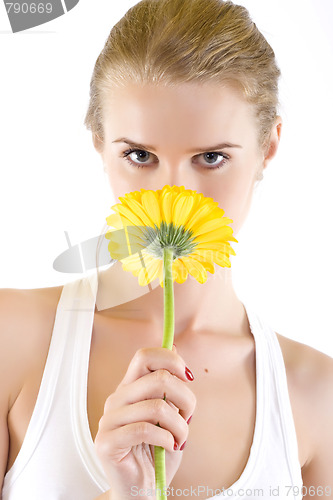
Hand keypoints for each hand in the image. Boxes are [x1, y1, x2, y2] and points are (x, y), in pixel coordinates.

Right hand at [94, 345, 195, 498]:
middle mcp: (117, 400)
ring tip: (180, 439)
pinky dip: (167, 438)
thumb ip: (170, 385)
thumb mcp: (171, 414)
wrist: (143, 491)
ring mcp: (108, 420)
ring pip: (157, 406)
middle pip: (158, 379)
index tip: (188, 376)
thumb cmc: (158, 452)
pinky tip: (169, 446)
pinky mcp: (106, 442)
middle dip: (186, 398)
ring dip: (180, 426)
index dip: (171, 359)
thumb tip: (174, 348)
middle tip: (188, 418)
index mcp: (130, 388)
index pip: (145, 356)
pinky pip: (145, 429)